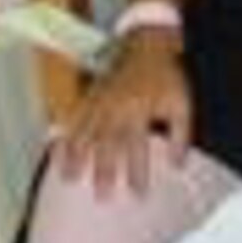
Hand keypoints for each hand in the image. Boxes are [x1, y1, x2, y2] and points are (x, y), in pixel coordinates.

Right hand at [61, 30, 191, 196]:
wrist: (146, 45)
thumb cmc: (166, 77)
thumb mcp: (182, 106)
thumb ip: (181, 136)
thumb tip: (177, 165)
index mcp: (139, 110)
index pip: (137, 148)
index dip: (138, 172)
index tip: (138, 194)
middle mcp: (116, 108)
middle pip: (107, 145)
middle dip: (104, 173)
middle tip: (102, 197)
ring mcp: (99, 102)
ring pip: (85, 133)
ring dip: (77, 158)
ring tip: (70, 179)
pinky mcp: (89, 96)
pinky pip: (73, 119)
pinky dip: (64, 136)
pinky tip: (59, 152)